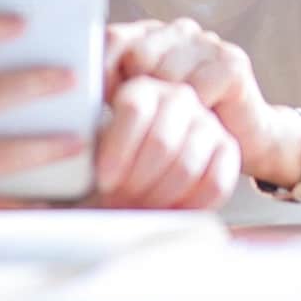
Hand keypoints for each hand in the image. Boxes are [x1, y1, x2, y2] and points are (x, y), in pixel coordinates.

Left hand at [91, 75, 238, 208]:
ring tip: (139, 208)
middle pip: (161, 141)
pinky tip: (169, 212)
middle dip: (137, 181)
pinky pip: (215, 182)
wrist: (145, 172)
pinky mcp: (228, 148)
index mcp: (141, 88)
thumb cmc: (113, 161)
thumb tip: (73, 156)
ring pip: (186, 165)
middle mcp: (178, 97)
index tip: (104, 181)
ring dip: (159, 196)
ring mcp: (207, 121)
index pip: (134, 109)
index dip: (118, 150)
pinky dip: (189, 205)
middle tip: (121, 201)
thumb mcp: (93, 147)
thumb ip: (87, 146)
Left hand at [103, 19, 285, 179]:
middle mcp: (177, 31)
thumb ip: (111, 93)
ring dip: (167, 109)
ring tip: (174, 125)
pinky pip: (197, 89)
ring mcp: (206, 43)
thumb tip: (73, 94)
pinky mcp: (232, 62)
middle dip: (137, 94)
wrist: (245, 140)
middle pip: (138, 56)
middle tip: (144, 124)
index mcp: (148, 35)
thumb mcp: (140, 109)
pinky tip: (200, 121)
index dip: (101, 72)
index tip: (101, 105)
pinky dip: (194, 114)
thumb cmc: (182, 128)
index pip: (111, 39)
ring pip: (167, 74)